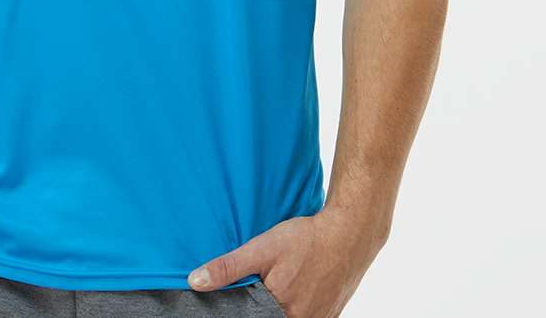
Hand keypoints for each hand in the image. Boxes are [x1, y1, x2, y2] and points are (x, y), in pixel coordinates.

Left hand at [186, 206, 386, 317]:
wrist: (350, 234)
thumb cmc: (306, 239)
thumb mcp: (262, 248)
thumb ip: (229, 267)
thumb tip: (195, 281)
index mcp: (280, 312)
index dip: (244, 310)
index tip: (243, 296)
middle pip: (270, 317)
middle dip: (263, 306)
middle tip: (268, 282)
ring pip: (290, 317)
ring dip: (282, 306)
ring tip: (285, 282)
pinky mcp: (331, 314)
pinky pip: (308, 316)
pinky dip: (299, 306)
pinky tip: (299, 287)